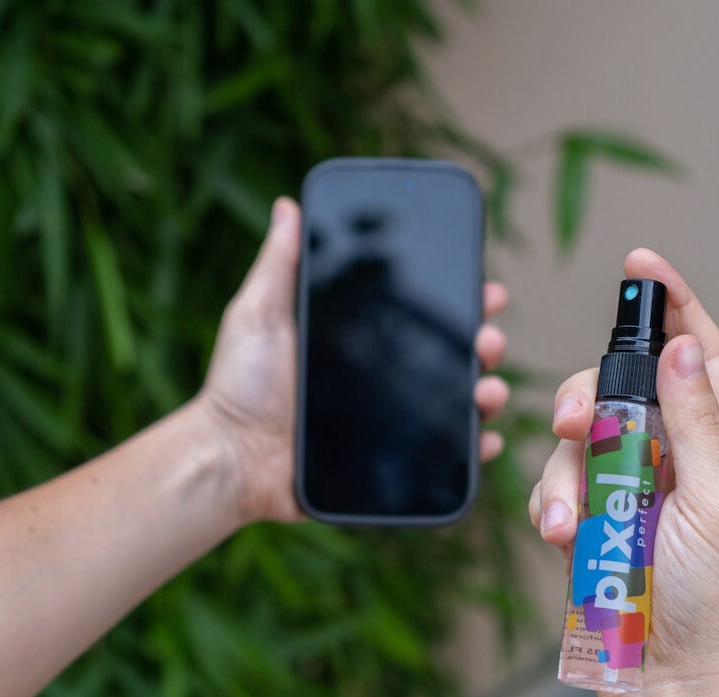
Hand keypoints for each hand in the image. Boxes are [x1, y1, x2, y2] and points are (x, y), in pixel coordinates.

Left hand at [197, 197, 510, 523]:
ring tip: (487, 392)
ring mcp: (387, 424)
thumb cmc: (236, 385)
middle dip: (482, 345)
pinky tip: (484, 443)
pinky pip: (440, 461)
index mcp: (357, 341)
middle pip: (448, 358)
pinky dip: (469, 453)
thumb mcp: (258, 314)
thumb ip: (279, 264)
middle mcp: (379, 379)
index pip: (419, 315)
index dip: (457, 301)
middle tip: (489, 338)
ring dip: (483, 395)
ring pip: (453, 407)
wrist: (229, 458)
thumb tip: (288, 206)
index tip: (485, 288)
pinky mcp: (387, 468)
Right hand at [528, 249, 718, 696]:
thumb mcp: (716, 502)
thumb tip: (683, 346)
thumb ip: (697, 421)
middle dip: (591, 394)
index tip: (641, 264)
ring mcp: (623, 486)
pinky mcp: (584, 516)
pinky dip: (548, 503)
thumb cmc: (712, 600)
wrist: (664, 678)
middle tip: (575, 421)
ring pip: (577, 433)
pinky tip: (559, 536)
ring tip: (571, 516)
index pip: (699, 354)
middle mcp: (672, 455)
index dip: (673, 305)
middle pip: (621, 385)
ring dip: (566, 466)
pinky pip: (553, 482)